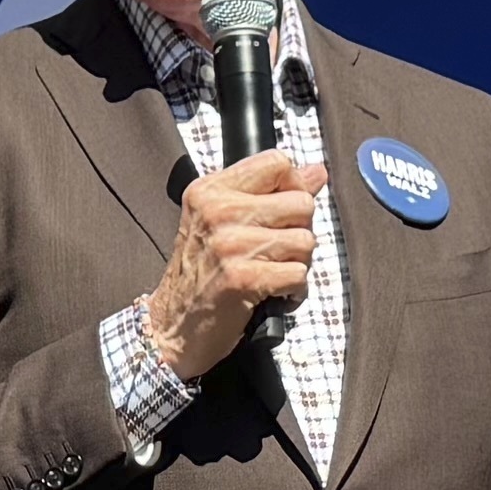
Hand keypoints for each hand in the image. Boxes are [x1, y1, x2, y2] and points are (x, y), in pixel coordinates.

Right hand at [146, 148, 323, 378]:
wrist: (172, 326)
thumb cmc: (200, 274)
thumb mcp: (222, 222)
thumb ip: (269, 194)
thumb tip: (318, 172)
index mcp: (211, 190)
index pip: (277, 162)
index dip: (293, 186)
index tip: (282, 212)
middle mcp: (218, 211)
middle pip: (301, 203)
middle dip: (300, 231)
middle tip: (276, 251)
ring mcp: (230, 244)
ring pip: (305, 241)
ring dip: (298, 264)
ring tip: (273, 274)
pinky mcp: (242, 278)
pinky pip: (299, 275)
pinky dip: (295, 292)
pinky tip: (274, 295)